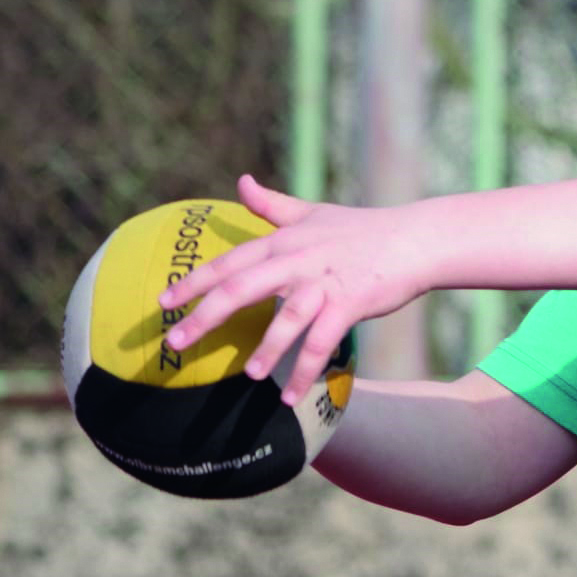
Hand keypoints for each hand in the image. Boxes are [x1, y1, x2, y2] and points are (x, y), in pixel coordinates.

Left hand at [157, 174, 427, 405]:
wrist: (413, 239)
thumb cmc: (360, 228)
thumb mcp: (313, 213)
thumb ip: (272, 205)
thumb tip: (242, 181)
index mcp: (285, 240)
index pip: (230, 261)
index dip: (195, 282)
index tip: (163, 303)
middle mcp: (298, 259)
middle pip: (243, 287)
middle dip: (206, 316)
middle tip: (175, 343)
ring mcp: (324, 282)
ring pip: (286, 317)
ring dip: (265, 348)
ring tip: (247, 375)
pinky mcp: (350, 303)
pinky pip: (322, 342)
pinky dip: (305, 370)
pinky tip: (290, 396)